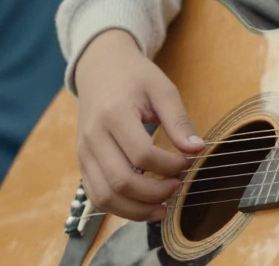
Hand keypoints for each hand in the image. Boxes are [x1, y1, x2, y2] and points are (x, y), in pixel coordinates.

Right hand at [74, 29, 204, 221]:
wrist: (99, 68)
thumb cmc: (134, 77)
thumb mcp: (162, 89)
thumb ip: (179, 120)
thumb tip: (197, 149)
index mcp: (114, 114)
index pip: (142, 154)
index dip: (169, 165)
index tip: (186, 162)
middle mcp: (93, 137)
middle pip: (121, 181)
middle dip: (154, 193)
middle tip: (177, 186)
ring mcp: (83, 152)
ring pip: (105, 196)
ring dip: (136, 209)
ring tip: (162, 207)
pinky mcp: (82, 162)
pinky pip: (96, 196)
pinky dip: (119, 208)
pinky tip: (142, 204)